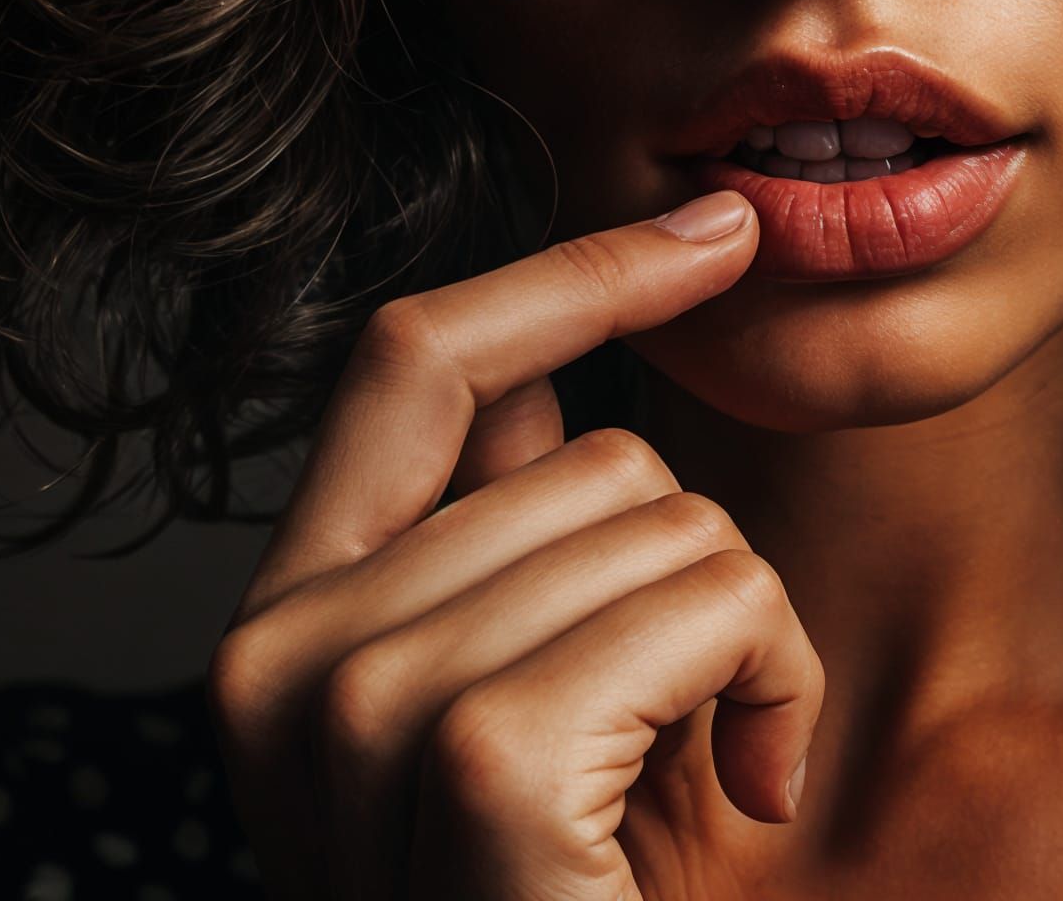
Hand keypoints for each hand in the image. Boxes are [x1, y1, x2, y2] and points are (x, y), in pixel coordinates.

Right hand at [205, 190, 824, 900]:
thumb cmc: (582, 900)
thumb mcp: (535, 699)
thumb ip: (511, 536)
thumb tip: (567, 353)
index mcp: (296, 620)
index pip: (416, 360)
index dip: (567, 272)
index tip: (705, 229)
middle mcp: (290, 653)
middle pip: (588, 448)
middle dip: (691, 565)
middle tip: (685, 728)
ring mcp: (365, 707)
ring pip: (662, 514)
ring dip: (742, 636)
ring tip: (700, 782)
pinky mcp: (482, 763)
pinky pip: (703, 597)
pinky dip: (773, 683)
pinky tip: (739, 800)